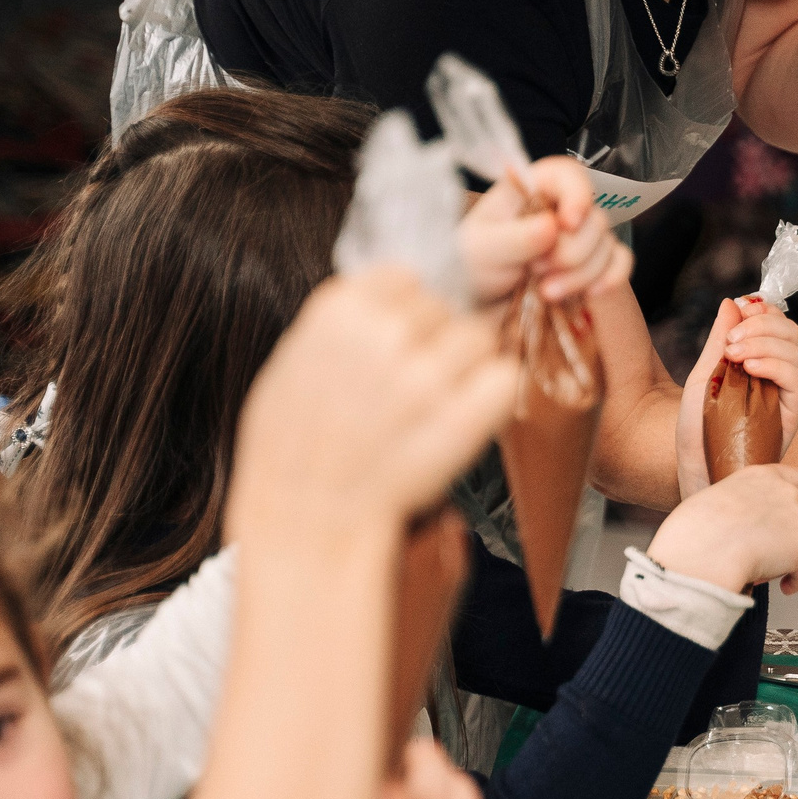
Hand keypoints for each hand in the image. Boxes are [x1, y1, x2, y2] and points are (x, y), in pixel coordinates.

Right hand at [228, 272, 517, 546]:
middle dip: (435, 342)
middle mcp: (383, 335)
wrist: (308, 518)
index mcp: (338, 312)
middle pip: (445, 308)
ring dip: (467, 368)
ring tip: (434, 407)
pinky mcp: (464, 418)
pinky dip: (494, 396)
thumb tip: (393, 298)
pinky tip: (466, 418)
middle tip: (412, 388)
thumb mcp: (292, 364)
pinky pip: (505, 379)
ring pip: (481, 339)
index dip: (406, 312)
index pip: (404, 279)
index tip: (395, 344)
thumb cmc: (293, 449)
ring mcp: (426, 376)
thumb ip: (342, 325)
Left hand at [459, 155, 630, 306]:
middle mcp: (562, 207)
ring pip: (607, 245)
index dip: (577, 195)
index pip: (569, 173)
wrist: (479, 301)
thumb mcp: (481, 250)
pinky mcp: (593, 262)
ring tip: (545, 292)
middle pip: (594, 218)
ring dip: (582, 274)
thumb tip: (552, 226)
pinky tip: (590, 294)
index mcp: (532, 189)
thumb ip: (514, 238)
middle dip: (570, 253)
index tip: (568, 224)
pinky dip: (611, 278)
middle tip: (535, 270)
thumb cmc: (472, 264)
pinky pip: (621, 263)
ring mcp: (581, 236)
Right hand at [648, 463, 797, 593]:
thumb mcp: (710, 501)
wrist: (704, 552)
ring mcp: (796, 519)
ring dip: (784, 558)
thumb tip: (735, 528)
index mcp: (760, 476)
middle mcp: (784, 492)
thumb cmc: (694, 532)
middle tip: (768, 551)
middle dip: (787, 534)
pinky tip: (784, 587)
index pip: (796, 478)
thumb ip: (734, 506)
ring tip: (756, 569)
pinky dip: (795, 580)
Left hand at [674, 297, 797, 492]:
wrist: (697, 470)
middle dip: (763, 323)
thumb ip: (719, 341)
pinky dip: (774, 364)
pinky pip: (796, 379)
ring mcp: (783, 394)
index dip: (762, 309)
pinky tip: (750, 368)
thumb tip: (731, 302)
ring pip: (793, 350)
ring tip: (733, 355)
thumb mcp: (703, 377)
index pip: (774, 323)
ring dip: (763, 342)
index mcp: (755, 362)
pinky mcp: (789, 414)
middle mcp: (774, 375)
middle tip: (732, 338)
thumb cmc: (697, 430)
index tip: (739, 308)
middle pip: (789, 331)